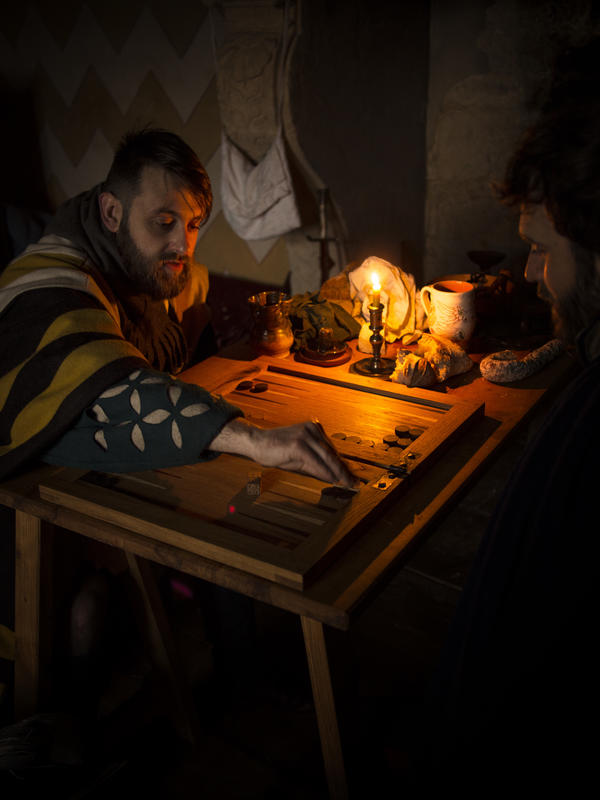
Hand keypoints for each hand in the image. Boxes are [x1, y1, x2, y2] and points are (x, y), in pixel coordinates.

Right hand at [208, 418, 357, 487]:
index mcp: (314, 429)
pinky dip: (324, 471)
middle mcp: (313, 429)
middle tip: (353, 482)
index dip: (343, 464)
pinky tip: (332, 479)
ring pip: (327, 457)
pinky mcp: (299, 443)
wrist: (256, 442)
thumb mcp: (300, 459)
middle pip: (333, 453)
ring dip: (338, 472)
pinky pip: (315, 461)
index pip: (332, 450)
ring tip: (346, 483)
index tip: (352, 476)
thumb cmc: (276, 450)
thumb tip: (333, 477)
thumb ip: (316, 466)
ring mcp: (306, 435)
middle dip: (344, 470)